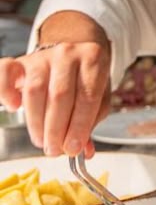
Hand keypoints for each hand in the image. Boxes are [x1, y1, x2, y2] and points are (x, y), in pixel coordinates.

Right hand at [0, 11, 111, 156]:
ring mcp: (43, 57)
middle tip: (55, 149)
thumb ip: (91, 122)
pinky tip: (13, 107)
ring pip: (35, 90)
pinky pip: (6, 71)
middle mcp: (67, 54)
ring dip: (37, 122)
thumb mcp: (98, 97)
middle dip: (56, 129)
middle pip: (60, 94)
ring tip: (42, 141)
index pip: (87, 95)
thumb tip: (84, 151)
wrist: (72, 55)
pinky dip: (5, 90)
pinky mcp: (21, 62)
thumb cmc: (84, 80)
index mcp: (93, 59)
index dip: (79, 125)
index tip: (73, 148)